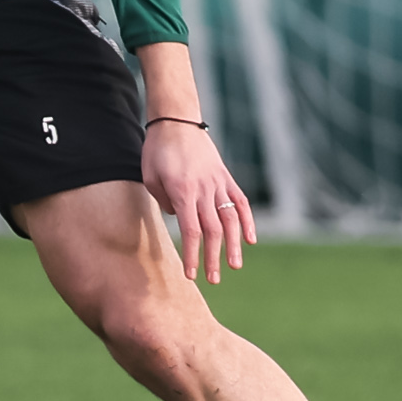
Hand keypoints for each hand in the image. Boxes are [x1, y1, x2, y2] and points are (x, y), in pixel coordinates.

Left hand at [142, 117, 254, 284]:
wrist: (176, 120)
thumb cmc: (157, 150)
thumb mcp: (151, 178)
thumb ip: (165, 202)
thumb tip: (179, 218)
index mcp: (183, 191)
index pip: (191, 231)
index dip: (193, 256)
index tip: (191, 276)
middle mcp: (204, 189)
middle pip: (213, 230)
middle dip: (213, 257)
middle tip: (213, 280)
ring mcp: (218, 182)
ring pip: (231, 218)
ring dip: (234, 245)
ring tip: (235, 265)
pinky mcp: (225, 176)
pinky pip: (240, 201)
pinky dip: (248, 221)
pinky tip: (251, 239)